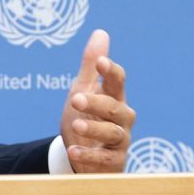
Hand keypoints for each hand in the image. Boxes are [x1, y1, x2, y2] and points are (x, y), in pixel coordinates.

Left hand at [59, 29, 134, 172]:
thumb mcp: (84, 89)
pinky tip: (72, 150)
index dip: (111, 72)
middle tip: (75, 98)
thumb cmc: (88, 116)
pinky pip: (104, 159)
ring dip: (94, 128)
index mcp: (114, 98)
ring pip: (113, 133)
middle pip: (115, 108)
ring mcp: (119, 141)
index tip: (101, 62)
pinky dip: (89, 155)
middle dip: (97, 102)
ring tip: (75, 124)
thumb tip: (100, 32)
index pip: (118, 82)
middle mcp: (121, 119)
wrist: (86, 153)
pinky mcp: (112, 161)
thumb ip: (91, 66)